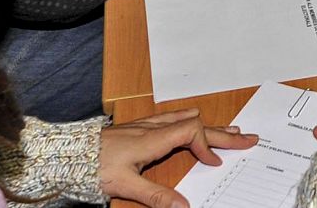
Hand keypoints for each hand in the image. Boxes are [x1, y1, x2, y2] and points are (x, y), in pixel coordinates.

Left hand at [99, 109, 256, 207]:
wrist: (69, 152)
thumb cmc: (93, 166)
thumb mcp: (124, 185)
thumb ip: (156, 196)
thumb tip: (184, 207)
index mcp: (153, 138)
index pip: (192, 130)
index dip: (207, 145)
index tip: (213, 164)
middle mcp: (153, 127)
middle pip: (195, 123)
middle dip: (223, 132)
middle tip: (247, 138)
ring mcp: (146, 125)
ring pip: (185, 119)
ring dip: (209, 126)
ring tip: (229, 131)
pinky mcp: (139, 127)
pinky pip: (173, 119)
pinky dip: (191, 123)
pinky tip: (192, 123)